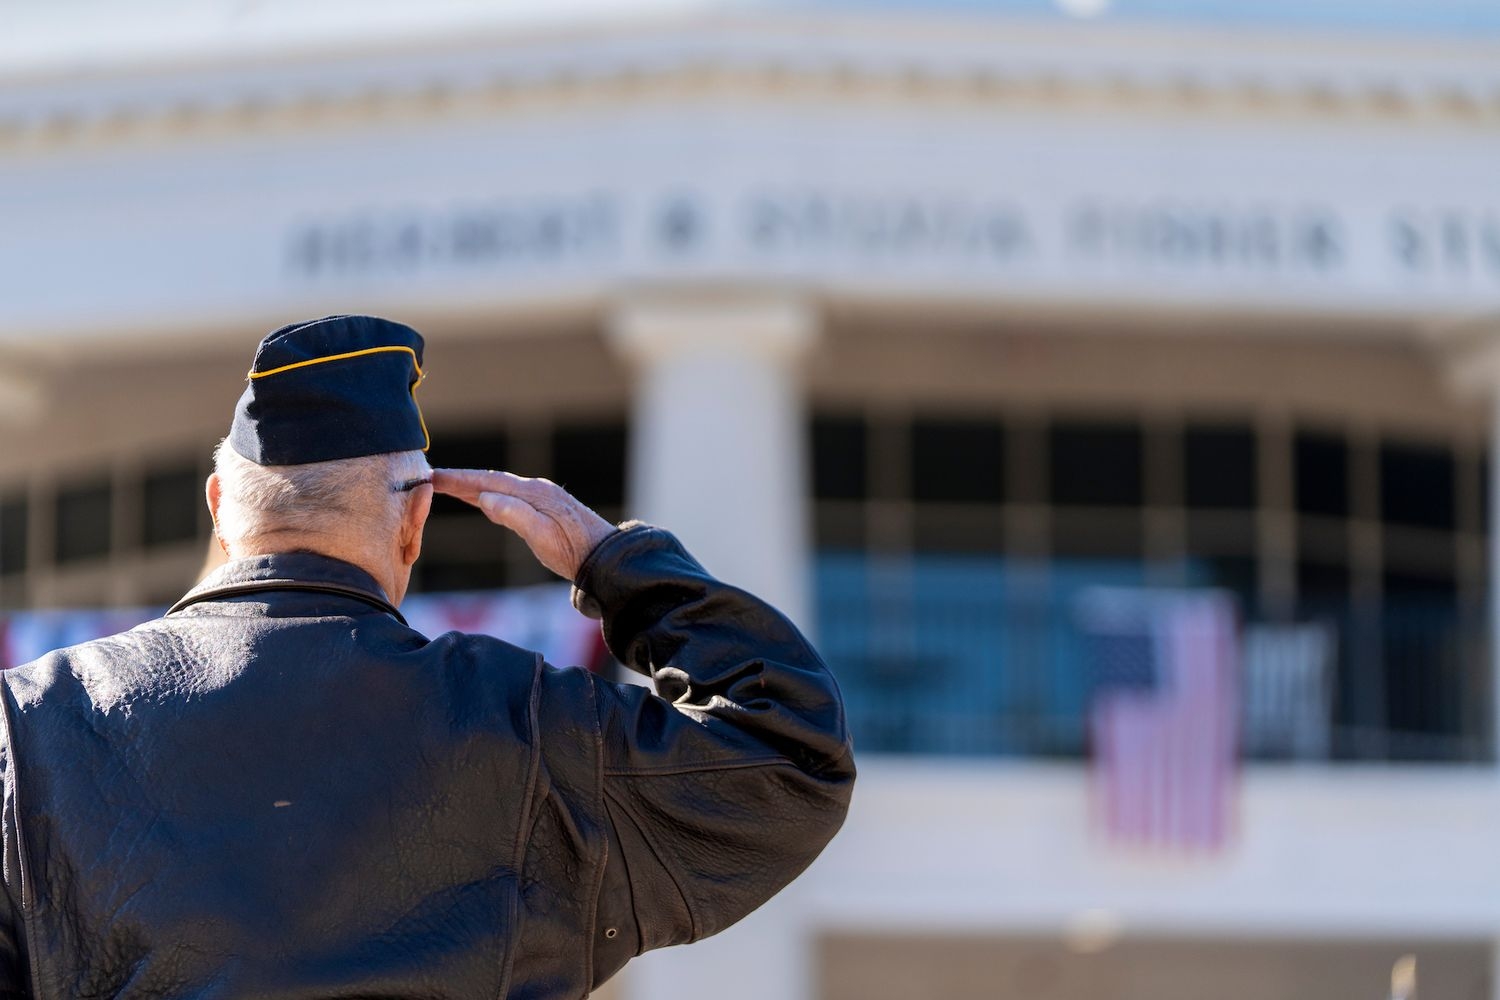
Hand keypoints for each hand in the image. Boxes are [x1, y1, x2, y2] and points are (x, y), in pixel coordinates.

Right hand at [432, 469, 615, 581]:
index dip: (459, 479)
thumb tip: (484, 498)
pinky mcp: (544, 510)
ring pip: (499, 488)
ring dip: (473, 488)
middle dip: (461, 481)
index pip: (488, 480)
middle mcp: (536, 490)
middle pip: (491, 481)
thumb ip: (514, 515)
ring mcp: (541, 499)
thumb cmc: (574, 551)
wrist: (604, 558)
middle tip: (431, 480)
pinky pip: (509, 498)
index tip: (434, 476)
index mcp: (533, 493)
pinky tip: (482, 502)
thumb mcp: (541, 537)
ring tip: (447, 488)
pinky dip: (489, 496)